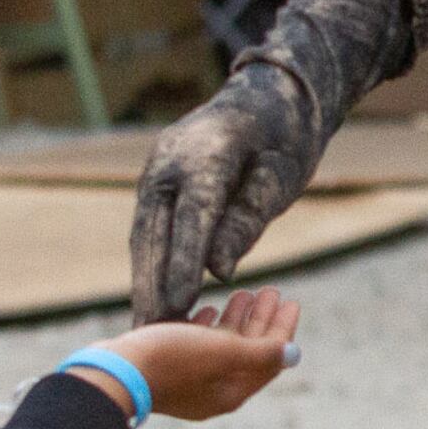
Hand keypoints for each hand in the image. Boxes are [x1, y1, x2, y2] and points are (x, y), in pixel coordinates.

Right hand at [77, 291, 302, 422]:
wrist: (114, 372)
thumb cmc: (171, 360)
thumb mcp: (222, 352)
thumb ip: (259, 352)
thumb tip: (294, 354)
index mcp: (231, 391)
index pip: (268, 359)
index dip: (282, 330)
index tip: (291, 301)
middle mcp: (212, 390)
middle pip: (247, 351)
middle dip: (261, 320)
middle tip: (272, 290)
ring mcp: (188, 381)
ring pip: (221, 347)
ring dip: (236, 320)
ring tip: (244, 294)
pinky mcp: (166, 368)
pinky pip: (195, 347)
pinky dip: (207, 327)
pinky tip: (209, 309)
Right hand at [131, 66, 318, 321]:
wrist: (267, 96)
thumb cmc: (284, 137)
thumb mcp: (280, 177)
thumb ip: (248, 220)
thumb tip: (218, 271)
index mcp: (206, 150)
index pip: (193, 213)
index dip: (183, 261)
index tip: (179, 304)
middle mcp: (168, 159)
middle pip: (155, 229)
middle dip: (152, 282)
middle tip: (150, 332)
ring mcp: (154, 170)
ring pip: (144, 234)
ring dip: (143, 280)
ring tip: (144, 328)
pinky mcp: (154, 184)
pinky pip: (148, 230)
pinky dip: (149, 266)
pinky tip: (151, 302)